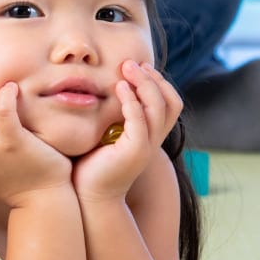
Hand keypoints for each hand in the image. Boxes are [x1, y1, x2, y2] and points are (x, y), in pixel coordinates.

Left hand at [73, 61, 181, 200]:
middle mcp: (153, 140)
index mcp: (150, 135)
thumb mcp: (105, 136)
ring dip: (144, 83)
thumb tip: (102, 92)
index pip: (170, 102)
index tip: (140, 66)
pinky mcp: (134, 151)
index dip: (160, 82)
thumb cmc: (91, 166)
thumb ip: (112, 117)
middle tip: (132, 62)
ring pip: (158, 107)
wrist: (89, 197)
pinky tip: (119, 88)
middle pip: (170, 101)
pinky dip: (132, 101)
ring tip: (126, 68)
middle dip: (154, 78)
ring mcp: (146, 146)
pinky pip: (140, 120)